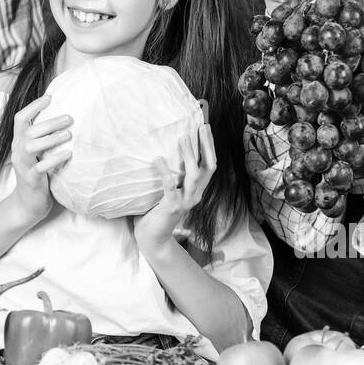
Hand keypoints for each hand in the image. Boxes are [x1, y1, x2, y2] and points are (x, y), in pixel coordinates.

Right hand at [6, 94, 72, 227]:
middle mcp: (18, 151)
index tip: (50, 97)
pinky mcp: (31, 180)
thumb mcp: (36, 153)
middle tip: (70, 118)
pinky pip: (41, 167)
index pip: (20, 119)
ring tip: (69, 134)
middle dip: (49, 122)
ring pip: (31, 147)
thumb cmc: (37, 173)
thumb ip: (43, 137)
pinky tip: (68, 154)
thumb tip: (62, 117)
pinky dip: (54, 159)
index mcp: (18, 142)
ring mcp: (23, 166)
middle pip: (29, 131)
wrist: (27, 204)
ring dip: (51, 139)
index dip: (33, 106)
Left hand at [134, 122, 216, 254]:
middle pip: (208, 167)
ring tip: (183, 138)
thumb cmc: (158, 211)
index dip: (209, 147)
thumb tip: (168, 150)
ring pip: (194, 175)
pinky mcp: (171, 207)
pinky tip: (158, 159)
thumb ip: (175, 176)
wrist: (153, 238)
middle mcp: (195, 195)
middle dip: (206, 146)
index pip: (210, 166)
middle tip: (201, 127)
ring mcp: (185, 202)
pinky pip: (170, 186)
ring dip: (189, 155)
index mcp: (197, 190)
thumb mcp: (171, 191)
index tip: (205, 128)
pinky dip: (164, 172)